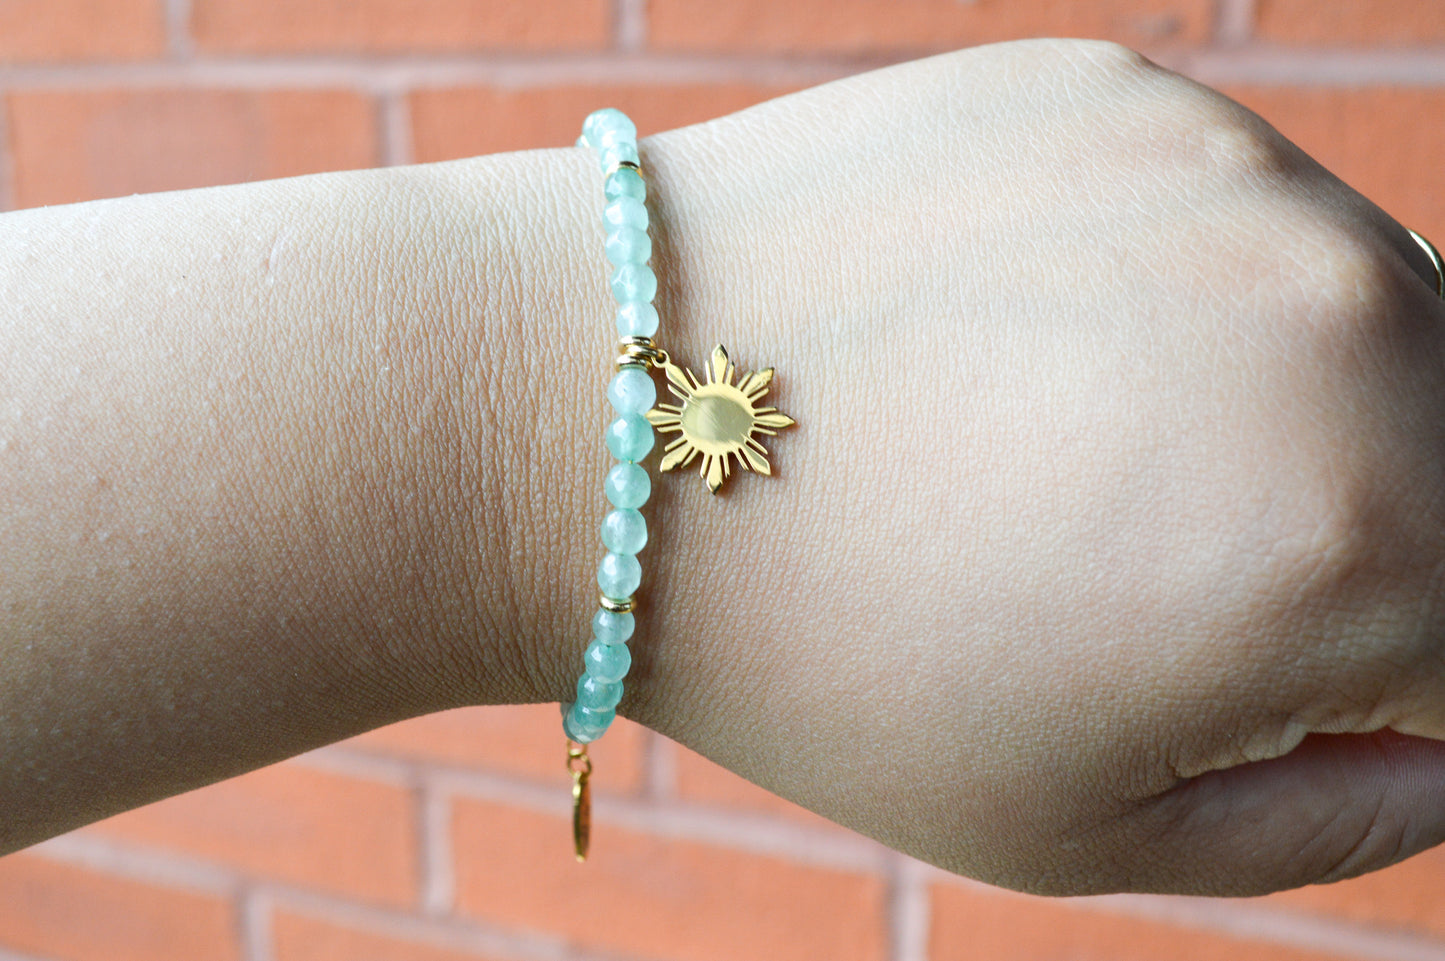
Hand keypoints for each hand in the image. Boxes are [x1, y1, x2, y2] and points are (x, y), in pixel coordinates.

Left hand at [598, 39, 1444, 895]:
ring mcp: (1231, 178)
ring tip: (1072, 450)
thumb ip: (1336, 815)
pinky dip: (1172, 291)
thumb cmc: (820, 657)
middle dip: (1356, 543)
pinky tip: (1017, 339)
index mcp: (1355, 544)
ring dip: (1278, 405)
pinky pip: (1233, 217)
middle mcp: (1340, 326)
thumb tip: (1444, 740)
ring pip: (1371, 324)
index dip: (1382, 689)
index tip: (1243, 672)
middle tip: (1152, 563)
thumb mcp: (1085, 828)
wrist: (599, 420)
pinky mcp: (1125, 95)